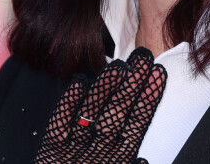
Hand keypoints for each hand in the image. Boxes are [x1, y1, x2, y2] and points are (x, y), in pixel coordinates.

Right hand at [34, 47, 166, 162]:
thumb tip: (144, 162)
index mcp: (117, 162)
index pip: (136, 126)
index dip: (148, 101)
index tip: (159, 74)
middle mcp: (96, 155)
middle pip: (115, 114)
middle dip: (130, 86)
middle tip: (143, 56)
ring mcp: (73, 154)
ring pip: (90, 116)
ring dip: (102, 90)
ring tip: (117, 66)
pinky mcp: (49, 154)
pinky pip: (59, 127)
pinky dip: (67, 107)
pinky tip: (78, 83)